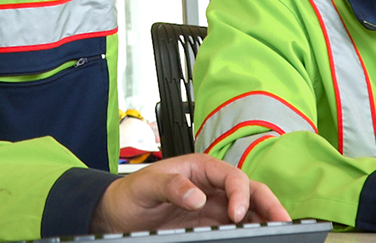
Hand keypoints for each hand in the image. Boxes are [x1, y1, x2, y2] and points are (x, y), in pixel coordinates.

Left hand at [90, 154, 289, 232]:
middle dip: (269, 203)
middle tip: (284, 222)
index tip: (236, 215)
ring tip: (280, 233)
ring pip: (250, 210)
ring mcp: (214, 207)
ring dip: (265, 218)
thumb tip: (197, 195)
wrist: (119, 214)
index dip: (239, 193)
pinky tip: (258, 239)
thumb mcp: (146, 185)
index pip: (231, 175)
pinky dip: (251, 231)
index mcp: (199, 168)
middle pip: (249, 190)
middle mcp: (211, 185)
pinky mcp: (211, 226)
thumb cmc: (132, 192)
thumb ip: (171, 186)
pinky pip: (237, 228)